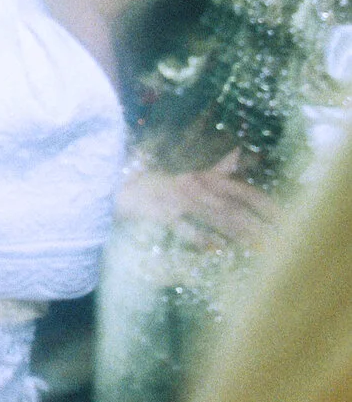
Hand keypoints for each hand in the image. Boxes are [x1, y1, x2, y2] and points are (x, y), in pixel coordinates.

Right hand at [115, 150, 276, 246]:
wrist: (114, 189)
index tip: (287, 221)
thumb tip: (241, 151)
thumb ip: (217, 168)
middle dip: (258, 225)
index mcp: (203, 178)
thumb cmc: (154, 185)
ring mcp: (175, 198)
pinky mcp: (158, 211)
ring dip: (237, 233)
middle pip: (233, 207)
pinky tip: (215, 250)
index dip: (266, 205)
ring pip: (213, 216)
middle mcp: (193, 186)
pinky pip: (183, 226)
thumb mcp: (188, 175)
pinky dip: (199, 237)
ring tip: (257, 248)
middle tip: (280, 243)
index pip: (242, 190)